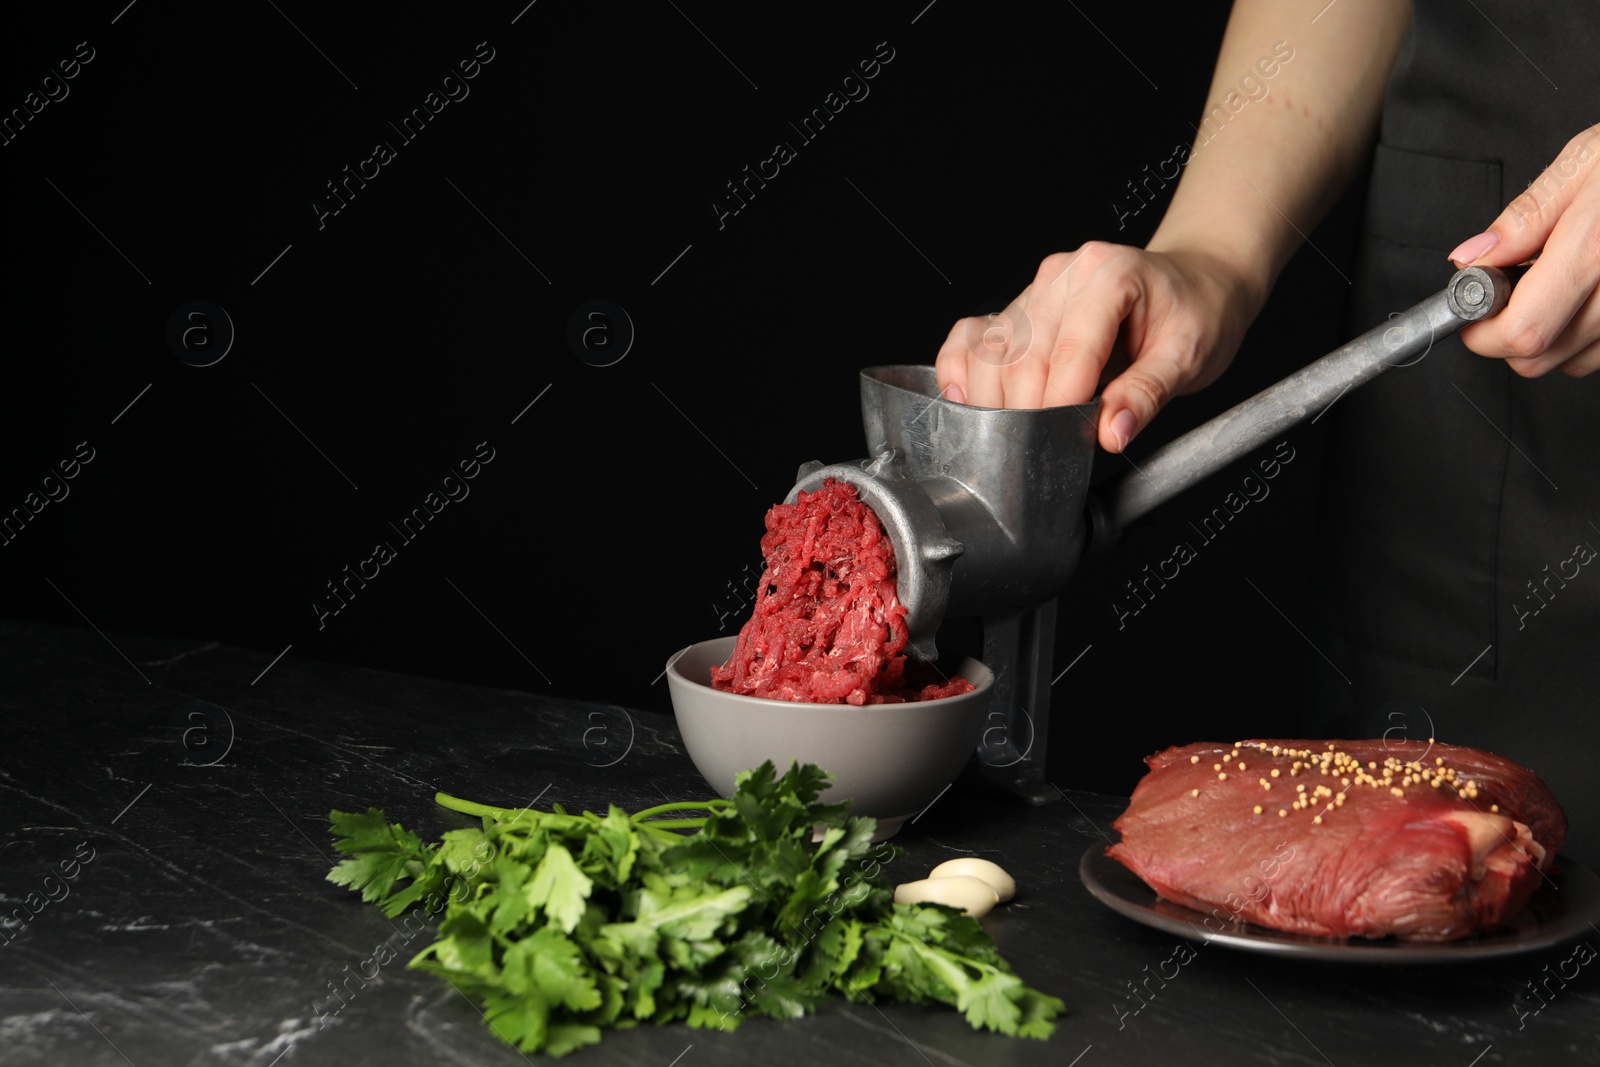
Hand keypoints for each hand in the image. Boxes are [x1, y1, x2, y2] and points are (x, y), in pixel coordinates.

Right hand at [933, 243, 1255, 452]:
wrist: (1197, 282)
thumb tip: (1111, 432)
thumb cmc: (1197, 311)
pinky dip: (960, 368)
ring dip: (989, 399)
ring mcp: (1035, 290)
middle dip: (1024, 411)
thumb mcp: (1189, 355)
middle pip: (1022, 353)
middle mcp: (1062, 275)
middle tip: (1035, 456)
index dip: (1060, 404)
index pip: (1070, 350)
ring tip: (1004, 440)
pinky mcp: (1019, 309)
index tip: (1060, 445)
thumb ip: (1146, 394)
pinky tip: (962, 400)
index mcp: (1107, 274)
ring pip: (990, 348)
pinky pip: (973, 335)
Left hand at [1451, 124, 1599, 375]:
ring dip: (1551, 336)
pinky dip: (1588, 335)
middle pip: (1543, 358)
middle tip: (1508, 293)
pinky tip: (1590, 292)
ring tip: (1559, 283)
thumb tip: (1473, 258)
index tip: (1471, 311)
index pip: (1523, 331)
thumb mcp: (1585, 162)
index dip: (1482, 331)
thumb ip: (1526, 216)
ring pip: (1576, 362)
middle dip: (1509, 335)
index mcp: (1597, 248)